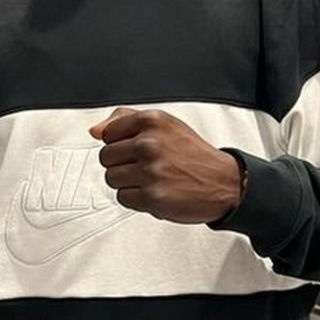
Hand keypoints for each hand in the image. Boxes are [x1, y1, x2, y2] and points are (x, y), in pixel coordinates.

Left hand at [91, 107, 243, 223]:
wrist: (224, 182)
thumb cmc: (193, 154)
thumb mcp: (164, 124)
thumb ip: (125, 120)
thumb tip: (95, 130)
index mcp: (151, 121)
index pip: (107, 133)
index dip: (120, 144)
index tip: (135, 148)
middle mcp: (150, 144)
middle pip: (106, 157)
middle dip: (122, 164)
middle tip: (145, 166)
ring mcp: (151, 171)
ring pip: (112, 178)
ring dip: (128, 183)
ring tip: (151, 179)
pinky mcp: (153, 197)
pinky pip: (123, 198)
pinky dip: (135, 199)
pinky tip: (154, 191)